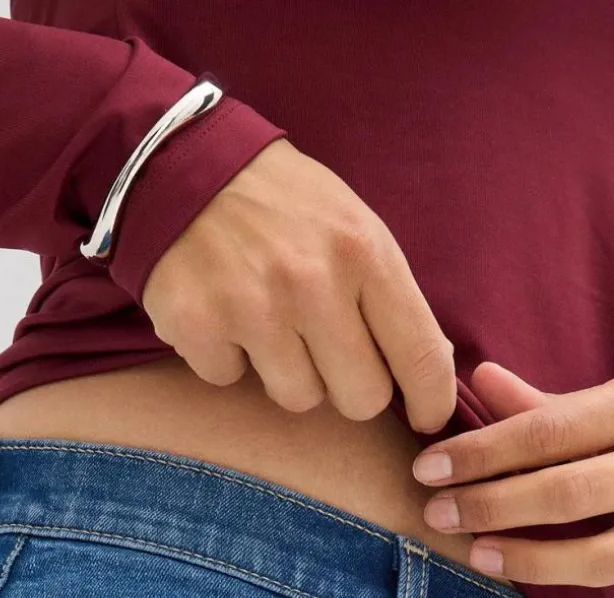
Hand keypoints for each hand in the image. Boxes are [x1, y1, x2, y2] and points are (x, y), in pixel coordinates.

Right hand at [140, 138, 456, 433]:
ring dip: (285, 371)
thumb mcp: (352, 226)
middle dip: (347, 386)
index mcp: (364, 252)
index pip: (419, 354)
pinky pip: (229, 379)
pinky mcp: (198, 326)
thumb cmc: (281, 204)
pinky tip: (220, 311)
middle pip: (362, 399)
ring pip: (299, 398)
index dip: (430, 401)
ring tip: (266, 320)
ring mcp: (253, 308)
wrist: (182, 163)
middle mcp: (313, 283)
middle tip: (325, 353)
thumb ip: (387, 295)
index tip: (426, 418)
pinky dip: (225, 354)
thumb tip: (430, 370)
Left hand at [412, 361, 613, 597]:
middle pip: (570, 495)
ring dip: (532, 564)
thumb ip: (544, 408)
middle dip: (493, 508)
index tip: (428, 471)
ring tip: (479, 557)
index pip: (550, 434)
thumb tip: (476, 376)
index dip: (482, 455)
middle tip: (438, 516)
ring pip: (604, 559)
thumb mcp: (610, 400)